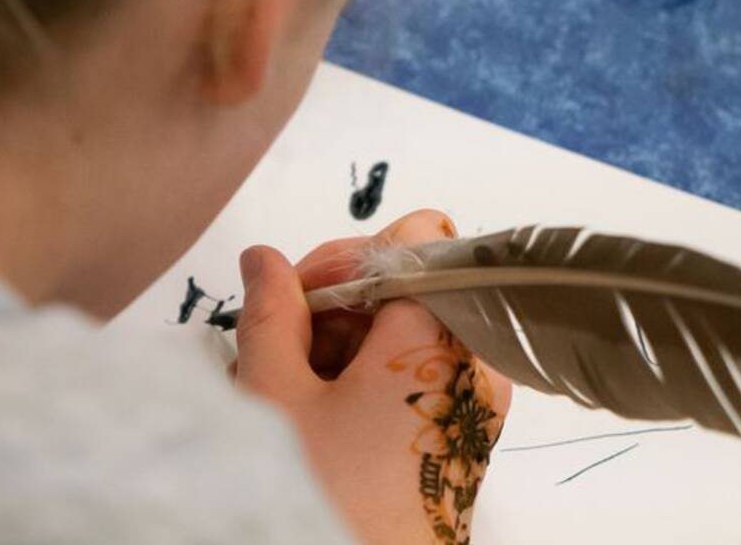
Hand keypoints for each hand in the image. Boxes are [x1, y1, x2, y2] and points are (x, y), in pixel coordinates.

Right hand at [233, 210, 512, 544]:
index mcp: (437, 336)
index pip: (415, 237)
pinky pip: (422, 376)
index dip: (347, 257)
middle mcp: (473, 360)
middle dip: (338, 308)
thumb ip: (269, 315)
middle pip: (410, 287)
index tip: (297, 293)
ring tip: (300, 396)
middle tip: (283, 351)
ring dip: (348, 347)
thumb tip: (265, 261)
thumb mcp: (276, 399)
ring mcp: (475, 398)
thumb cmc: (329, 503)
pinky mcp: (466, 430)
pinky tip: (329, 416)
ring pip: (411, 333)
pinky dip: (371, 379)